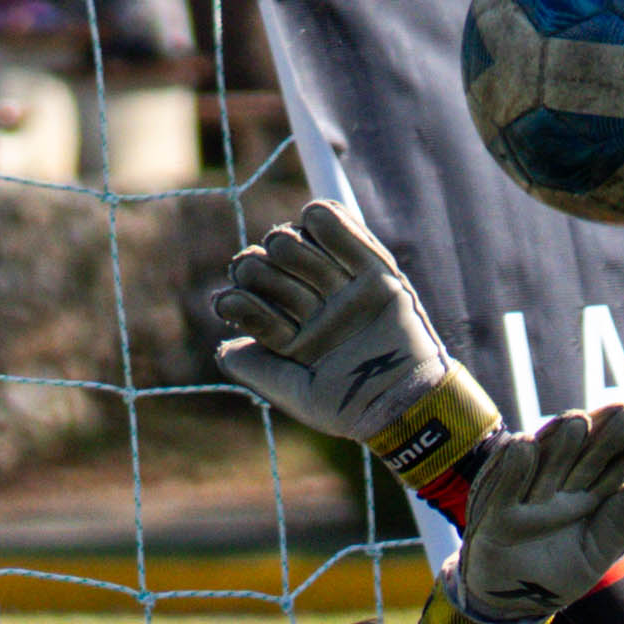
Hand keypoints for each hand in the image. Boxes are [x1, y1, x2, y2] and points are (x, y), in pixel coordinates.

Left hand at [202, 201, 499, 496]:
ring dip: (291, 252)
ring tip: (315, 285)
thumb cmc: (348, 404)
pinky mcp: (375, 271)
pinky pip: (341, 229)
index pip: (247, 297)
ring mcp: (340, 286)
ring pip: (292, 242)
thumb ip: (256, 367)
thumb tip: (224, 347)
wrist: (399, 398)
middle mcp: (311, 306)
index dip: (237, 299)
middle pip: (265, 263)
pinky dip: (325, 221)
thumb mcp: (294, 393)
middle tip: (285, 298)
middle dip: (261, 271)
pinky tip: (315, 219)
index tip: (233, 306)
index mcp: (291, 334)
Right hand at [415, 404, 623, 623]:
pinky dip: (511, 468)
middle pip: (587, 451)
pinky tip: (524, 446)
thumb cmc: (561, 570)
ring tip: (579, 422)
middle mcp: (561, 480)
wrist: (514, 601)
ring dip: (562, 442)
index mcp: (592, 487)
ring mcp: (527, 491)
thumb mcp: (602, 549)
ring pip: (545, 459)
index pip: (619, 461)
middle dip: (608, 434)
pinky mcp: (493, 511)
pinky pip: (502, 487)